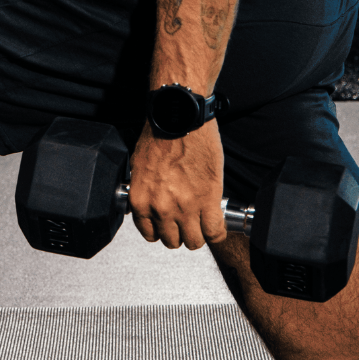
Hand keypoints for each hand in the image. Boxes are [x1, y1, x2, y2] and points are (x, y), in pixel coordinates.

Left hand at [127, 119, 225, 248]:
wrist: (179, 118)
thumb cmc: (160, 135)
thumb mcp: (141, 168)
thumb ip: (146, 191)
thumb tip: (151, 201)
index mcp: (141, 200)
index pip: (150, 234)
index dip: (163, 231)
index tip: (169, 226)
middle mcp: (161, 208)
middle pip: (173, 241)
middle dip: (181, 233)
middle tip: (187, 222)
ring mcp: (186, 207)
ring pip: (194, 241)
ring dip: (199, 235)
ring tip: (203, 223)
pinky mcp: (209, 200)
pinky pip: (214, 232)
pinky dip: (217, 232)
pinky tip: (217, 225)